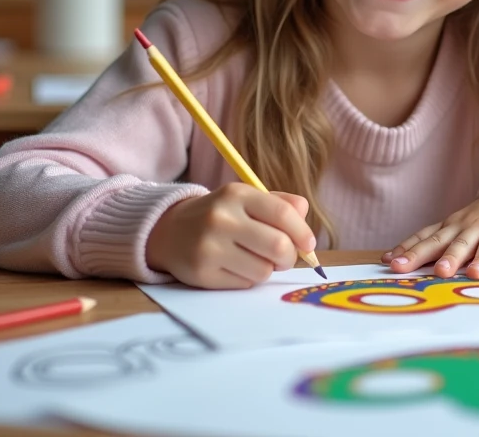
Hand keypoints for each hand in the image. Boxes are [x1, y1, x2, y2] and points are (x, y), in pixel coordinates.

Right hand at [146, 183, 316, 288]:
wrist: (169, 231)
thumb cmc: (219, 215)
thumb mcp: (245, 200)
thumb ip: (279, 203)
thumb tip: (304, 214)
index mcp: (236, 194)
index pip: (283, 213)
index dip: (302, 232)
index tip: (308, 244)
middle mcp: (221, 218)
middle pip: (278, 246)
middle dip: (289, 257)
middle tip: (285, 258)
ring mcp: (210, 247)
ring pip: (263, 270)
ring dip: (267, 269)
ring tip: (254, 259)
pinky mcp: (202, 273)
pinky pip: (245, 284)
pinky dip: (248, 279)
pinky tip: (234, 267)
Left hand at [382, 189, 478, 278]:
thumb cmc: (475, 222)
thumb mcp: (449, 228)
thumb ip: (423, 244)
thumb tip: (388, 259)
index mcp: (451, 228)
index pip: (428, 239)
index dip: (411, 251)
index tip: (393, 263)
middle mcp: (471, 228)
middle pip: (458, 243)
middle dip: (449, 257)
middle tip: (439, 272)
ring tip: (474, 274)